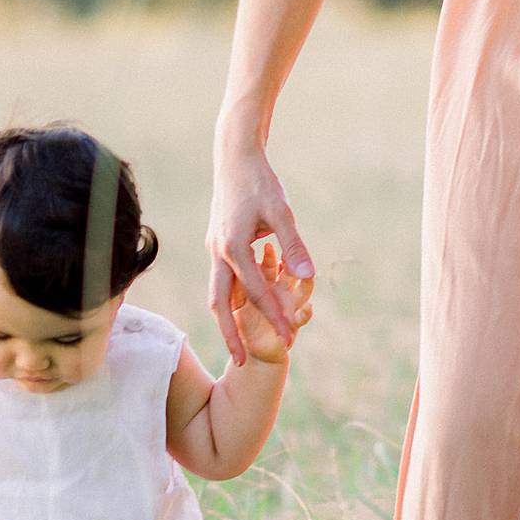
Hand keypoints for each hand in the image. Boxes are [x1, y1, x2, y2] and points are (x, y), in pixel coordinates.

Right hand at [208, 142, 314, 363]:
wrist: (234, 157)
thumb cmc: (261, 182)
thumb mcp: (283, 213)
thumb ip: (293, 248)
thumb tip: (306, 279)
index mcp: (233, 247)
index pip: (256, 293)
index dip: (274, 318)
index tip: (289, 340)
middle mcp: (218, 252)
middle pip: (220, 304)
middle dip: (231, 335)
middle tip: (241, 362)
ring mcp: (213, 249)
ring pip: (216, 293)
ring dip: (227, 319)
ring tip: (238, 343)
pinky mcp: (216, 243)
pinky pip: (220, 279)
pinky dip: (229, 298)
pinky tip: (241, 310)